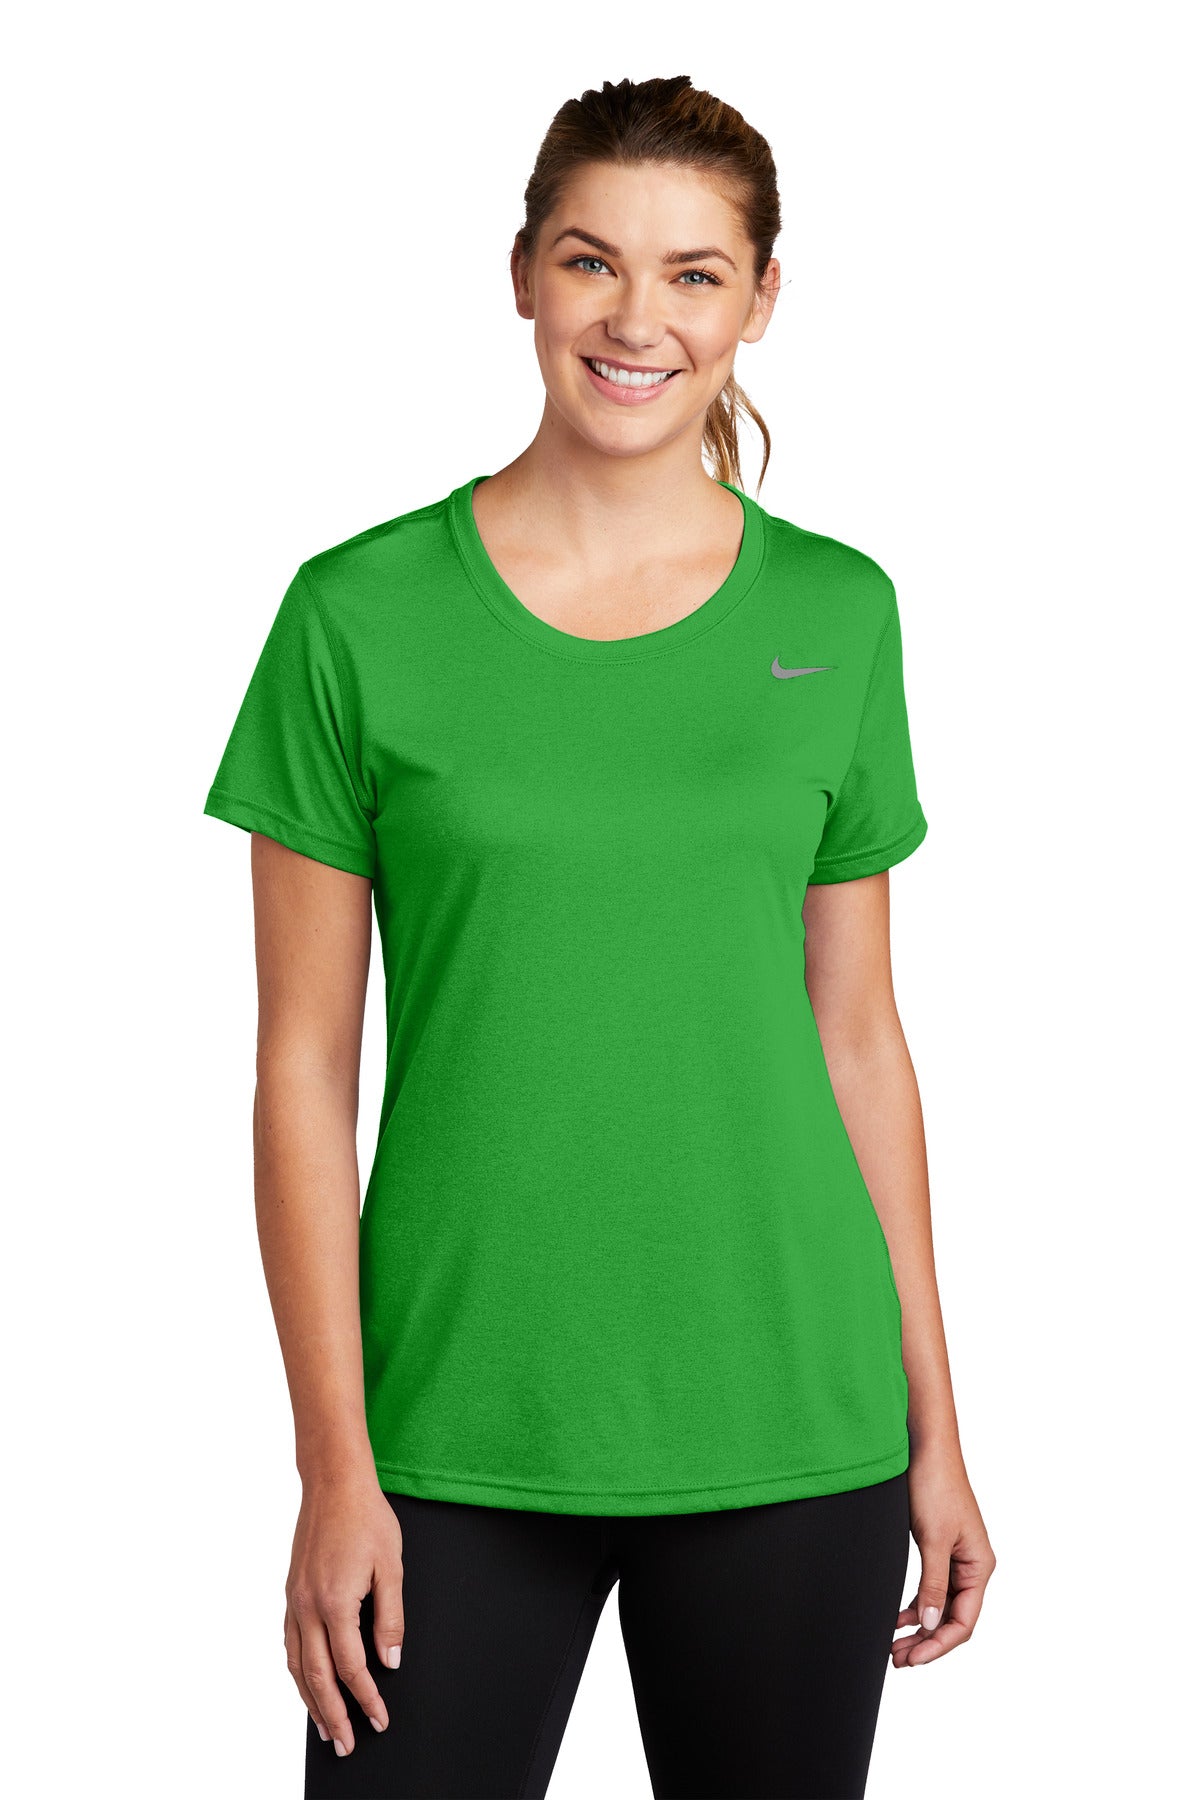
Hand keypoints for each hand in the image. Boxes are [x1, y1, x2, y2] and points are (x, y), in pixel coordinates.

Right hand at [283, 1471, 405, 1755]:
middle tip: (347, 1744)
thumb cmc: (366, 1517)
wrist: (333, 1483)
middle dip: (333, 1715)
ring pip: (297, 1666)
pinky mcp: (291, 1593)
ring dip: (310, 1701)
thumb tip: (390, 1660)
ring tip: (325, 1727)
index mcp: (336, 1603)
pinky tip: (306, 1682)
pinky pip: (289, 1644)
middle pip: (317, 1677)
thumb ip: (391, 1618)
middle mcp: (308, 1607)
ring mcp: (294, 1601)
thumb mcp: (392, 1567)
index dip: (367, 1699)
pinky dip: (297, 1671)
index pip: (351, 1668)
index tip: (379, 1719)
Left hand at [894, 1442, 995, 1667]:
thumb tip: (930, 1626)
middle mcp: (972, 1566)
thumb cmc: (935, 1486)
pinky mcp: (938, 1548)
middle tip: (897, 1659)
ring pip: (939, 1606)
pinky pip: (930, 1589)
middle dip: (926, 1642)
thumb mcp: (933, 1540)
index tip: (912, 1658)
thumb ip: (933, 1584)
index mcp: (980, 1566)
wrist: (924, 1447)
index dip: (938, 1645)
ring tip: (893, 1646)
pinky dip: (915, 1606)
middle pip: (952, 1618)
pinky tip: (897, 1619)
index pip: (963, 1622)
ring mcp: (955, 1558)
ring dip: (919, 1627)